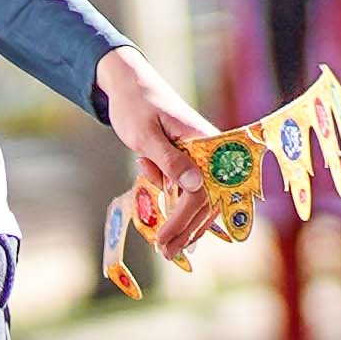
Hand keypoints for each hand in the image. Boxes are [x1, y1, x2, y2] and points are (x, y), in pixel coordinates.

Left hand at [91, 47, 221, 263]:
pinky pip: (193, 193)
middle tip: (167, 254)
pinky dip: (182, 212)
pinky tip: (176, 232)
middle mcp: (210, 152)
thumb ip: (170, 160)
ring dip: (187, 227)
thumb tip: (194, 187)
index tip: (166, 239)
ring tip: (170, 250)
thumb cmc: (137, 106)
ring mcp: (201, 158)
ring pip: (202, 201)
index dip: (185, 219)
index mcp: (206, 143)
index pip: (203, 190)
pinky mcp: (190, 162)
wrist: (130, 86)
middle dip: (187, 230)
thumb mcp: (147, 135)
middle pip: (206, 200)